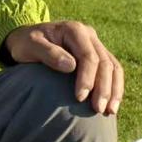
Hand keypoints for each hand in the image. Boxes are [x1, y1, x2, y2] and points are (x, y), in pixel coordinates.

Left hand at [1, 21, 123, 115]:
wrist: (27, 37)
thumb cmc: (26, 43)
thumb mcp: (30, 45)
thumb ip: (48, 53)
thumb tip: (71, 66)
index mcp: (74, 30)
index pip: (88, 56)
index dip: (87, 78)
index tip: (80, 98)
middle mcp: (89, 35)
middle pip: (105, 62)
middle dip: (103, 88)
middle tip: (97, 109)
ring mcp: (95, 44)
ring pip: (114, 67)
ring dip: (114, 90)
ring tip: (110, 111)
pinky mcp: (98, 55)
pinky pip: (113, 70)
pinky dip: (115, 87)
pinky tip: (112, 105)